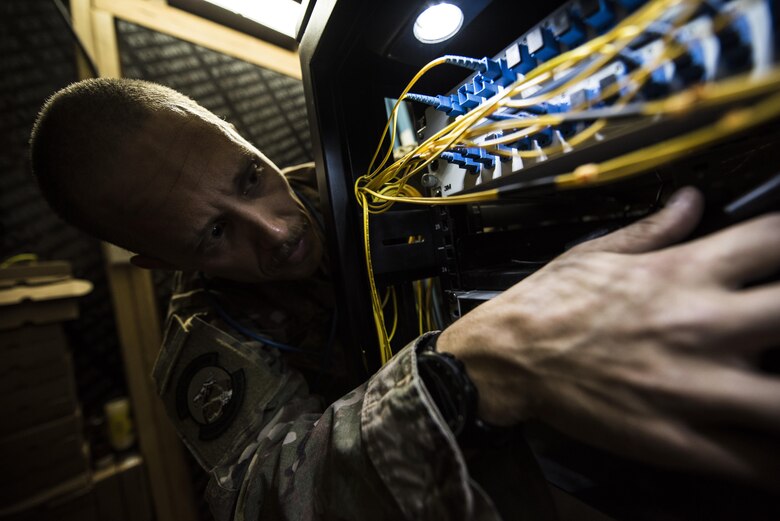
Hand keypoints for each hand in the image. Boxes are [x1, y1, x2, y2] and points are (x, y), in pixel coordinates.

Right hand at [439, 187, 779, 483]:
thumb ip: (656, 228)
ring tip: (778, 390)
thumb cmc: (546, 304)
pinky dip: (775, 465)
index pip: (776, 239)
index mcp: (682, 272)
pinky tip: (772, 449)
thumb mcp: (597, 251)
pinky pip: (754, 463)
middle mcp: (700, 324)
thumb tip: (690, 201)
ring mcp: (694, 385)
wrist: (504, 358)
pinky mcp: (676, 438)